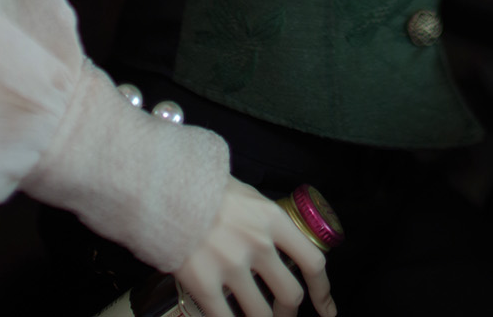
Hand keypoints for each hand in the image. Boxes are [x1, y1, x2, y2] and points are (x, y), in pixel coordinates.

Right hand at [174, 178, 335, 316]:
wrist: (167, 188)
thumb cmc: (207, 189)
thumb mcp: (249, 197)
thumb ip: (267, 224)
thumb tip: (279, 247)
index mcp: (273, 220)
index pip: (312, 262)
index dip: (322, 291)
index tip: (325, 308)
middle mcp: (259, 244)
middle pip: (290, 295)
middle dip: (289, 313)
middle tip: (282, 316)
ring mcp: (232, 266)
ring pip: (260, 314)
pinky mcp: (204, 284)